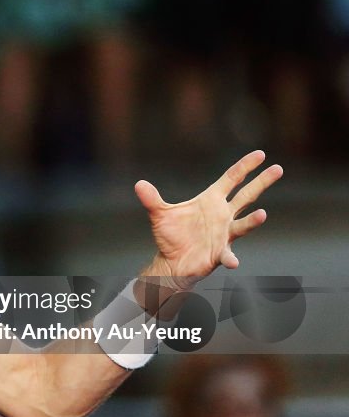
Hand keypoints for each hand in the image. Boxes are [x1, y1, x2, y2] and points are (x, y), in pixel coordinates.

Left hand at [135, 150, 282, 290]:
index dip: (245, 166)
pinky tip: (233, 261)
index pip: (232, 179)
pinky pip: (228, 254)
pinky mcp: (220, 252)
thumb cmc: (170, 235)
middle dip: (261, 182)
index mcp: (211, 200)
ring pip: (244, 224)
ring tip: (262, 214)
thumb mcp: (159, 215)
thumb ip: (151, 199)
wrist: (172, 261)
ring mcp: (224, 233)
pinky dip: (231, 258)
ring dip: (253, 221)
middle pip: (247, 195)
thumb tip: (138, 184)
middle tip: (278, 169)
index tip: (261, 154)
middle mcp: (223, 215)